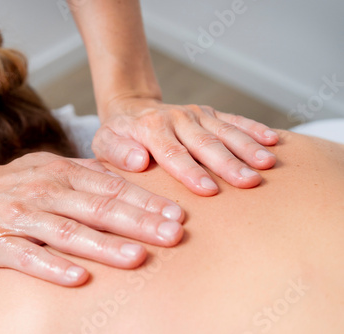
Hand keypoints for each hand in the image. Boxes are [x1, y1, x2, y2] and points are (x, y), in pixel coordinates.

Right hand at [0, 152, 183, 285]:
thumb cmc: (18, 182)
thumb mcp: (53, 166)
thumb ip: (88, 173)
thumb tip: (130, 178)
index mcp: (63, 172)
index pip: (112, 187)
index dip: (146, 200)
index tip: (177, 213)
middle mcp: (45, 191)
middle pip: (98, 208)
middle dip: (138, 222)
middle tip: (172, 235)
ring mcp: (22, 216)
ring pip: (68, 232)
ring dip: (103, 246)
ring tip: (136, 258)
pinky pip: (29, 256)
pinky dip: (53, 266)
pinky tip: (78, 278)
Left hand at [93, 97, 278, 195]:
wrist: (130, 109)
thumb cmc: (118, 135)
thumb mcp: (103, 143)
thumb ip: (117, 152)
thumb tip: (139, 161)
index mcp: (150, 129)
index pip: (173, 153)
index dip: (191, 172)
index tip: (209, 190)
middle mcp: (176, 118)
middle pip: (205, 143)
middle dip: (229, 163)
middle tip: (249, 182)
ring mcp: (196, 114)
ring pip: (225, 131)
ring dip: (248, 148)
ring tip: (268, 164)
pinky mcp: (209, 114)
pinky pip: (235, 120)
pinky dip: (254, 129)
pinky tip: (274, 140)